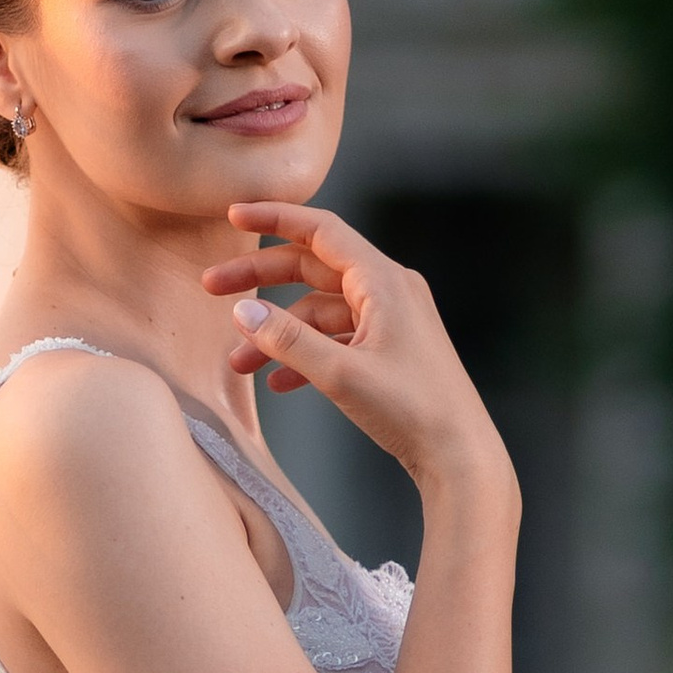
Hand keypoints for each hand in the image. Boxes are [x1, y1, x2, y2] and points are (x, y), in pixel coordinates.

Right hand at [201, 203, 517, 518]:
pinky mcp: (389, 351)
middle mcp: (389, 292)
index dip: (275, 219)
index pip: (321, 232)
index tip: (234, 216)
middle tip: (212, 288)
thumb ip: (288, 340)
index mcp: (383, 281)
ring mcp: (390, 322)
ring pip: (319, 312)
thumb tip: (243, 313)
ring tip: (238, 363)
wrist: (459, 456)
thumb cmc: (413, 411)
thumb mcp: (340, 373)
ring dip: (278, 333)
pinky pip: (336, 340)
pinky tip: (279, 383)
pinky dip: (305, 354)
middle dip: (261, 279)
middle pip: (312, 269)